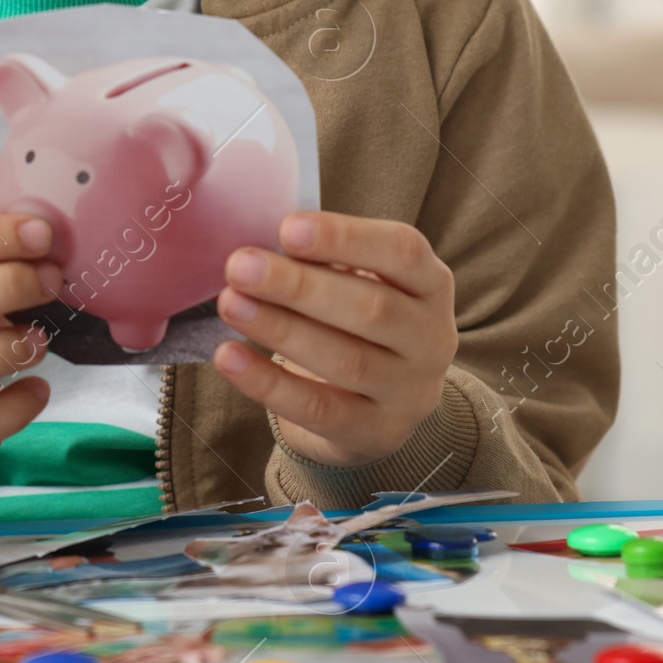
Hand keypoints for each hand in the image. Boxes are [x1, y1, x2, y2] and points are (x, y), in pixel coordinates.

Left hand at [213, 212, 456, 468]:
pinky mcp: (378, 434)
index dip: (345, 238)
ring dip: (280, 330)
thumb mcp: (360, 282)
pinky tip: (229, 357)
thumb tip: (262, 245)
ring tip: (229, 304)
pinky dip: (269, 384)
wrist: (379, 403)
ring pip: (346, 361)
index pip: (401, 252)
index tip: (287, 228)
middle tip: (239, 266)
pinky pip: (319, 410)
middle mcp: (433, 338)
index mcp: (431, 283)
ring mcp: (411, 392)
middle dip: (299, 286)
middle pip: (372, 309)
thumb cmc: (357, 321)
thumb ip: (324, 261)